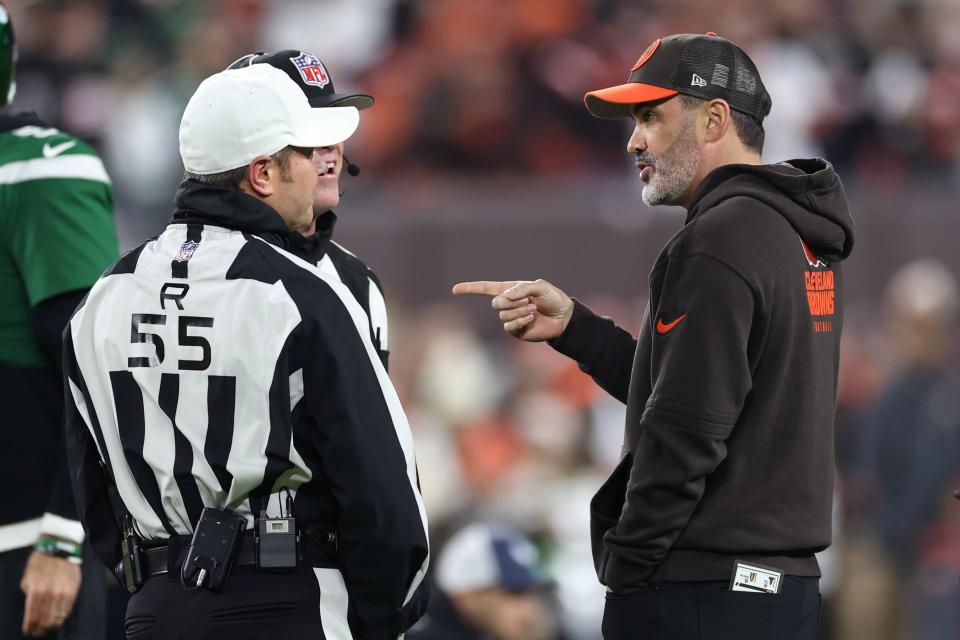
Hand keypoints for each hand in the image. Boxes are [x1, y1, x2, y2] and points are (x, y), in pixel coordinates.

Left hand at [20, 550, 81, 636]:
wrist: (60, 548)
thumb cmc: (41, 561)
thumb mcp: (27, 577)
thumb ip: (29, 592)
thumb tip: (32, 604)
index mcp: (36, 591)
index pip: (32, 616)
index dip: (29, 626)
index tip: (28, 631)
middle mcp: (50, 594)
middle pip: (45, 619)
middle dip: (40, 629)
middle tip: (38, 633)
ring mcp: (63, 592)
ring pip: (57, 616)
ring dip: (51, 625)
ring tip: (48, 628)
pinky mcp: (73, 590)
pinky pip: (68, 608)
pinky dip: (62, 616)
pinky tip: (59, 619)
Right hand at [452, 279, 573, 341]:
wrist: (564, 317)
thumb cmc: (552, 298)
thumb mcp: (539, 286)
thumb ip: (521, 288)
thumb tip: (504, 297)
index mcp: (510, 290)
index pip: (486, 289)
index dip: (470, 288)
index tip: (455, 289)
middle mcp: (508, 305)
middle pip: (495, 304)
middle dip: (511, 301)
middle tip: (528, 300)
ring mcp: (511, 318)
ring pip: (503, 315)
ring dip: (519, 310)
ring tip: (533, 309)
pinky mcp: (516, 331)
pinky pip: (509, 326)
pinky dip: (520, 320)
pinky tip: (531, 317)